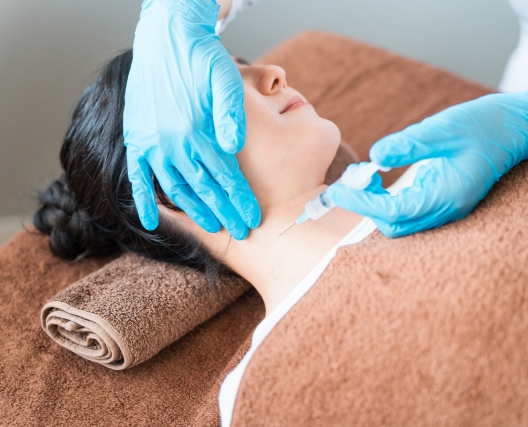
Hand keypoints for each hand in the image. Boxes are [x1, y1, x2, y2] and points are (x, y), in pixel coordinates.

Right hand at [123, 0, 259, 239]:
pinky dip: (144, 199)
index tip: (254, 220)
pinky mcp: (137, 138)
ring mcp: (151, 142)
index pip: (224, 175)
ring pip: (175, 187)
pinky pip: (137, 175)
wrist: (166, 38)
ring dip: (194, 210)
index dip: (239, 199)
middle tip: (241, 232)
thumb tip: (234, 147)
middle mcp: (170, 141)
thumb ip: (231, 113)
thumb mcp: (226, 78)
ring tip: (213, 228)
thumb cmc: (203, 58)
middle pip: (203, 187)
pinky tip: (151, 221)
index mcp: (196, 129)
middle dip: (224, 212)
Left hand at [327, 89, 527, 236]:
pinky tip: (377, 177)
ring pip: (401, 221)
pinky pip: (409, 210)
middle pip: (395, 226)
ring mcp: (447, 207)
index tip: (339, 190)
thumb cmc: (486, 124)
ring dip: (375, 204)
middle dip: (366, 206)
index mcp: (448, 196)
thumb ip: (409, 144)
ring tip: (361, 176)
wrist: (519, 127)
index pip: (394, 213)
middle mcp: (448, 209)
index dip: (363, 203)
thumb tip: (375, 156)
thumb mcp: (444, 128)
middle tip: (350, 180)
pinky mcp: (444, 199)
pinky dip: (387, 199)